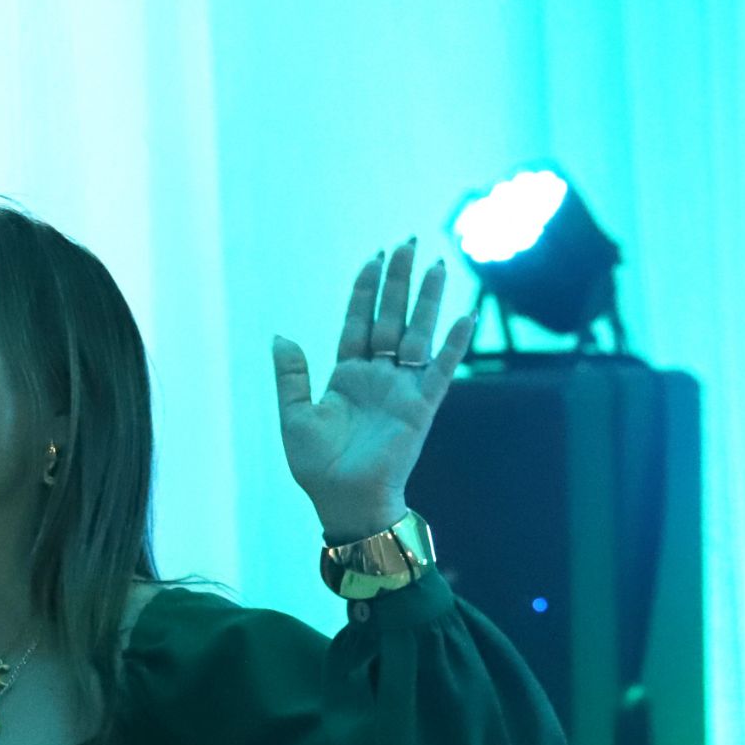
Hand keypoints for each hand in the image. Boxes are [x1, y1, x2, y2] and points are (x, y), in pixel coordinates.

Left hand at [270, 238, 479, 534]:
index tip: (374, 256)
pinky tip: (465, 317)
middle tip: (408, 243)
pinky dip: (453, 345)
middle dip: (398, 280)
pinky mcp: (420, 407)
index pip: (358, 321)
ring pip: (416, 333)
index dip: (366, 289)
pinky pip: (439, 370)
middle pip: (390, 317)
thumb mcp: (294, 416)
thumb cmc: (317, 467)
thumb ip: (291, 376)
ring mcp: (400, 389)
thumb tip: (280, 335)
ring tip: (436, 265)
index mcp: (346, 374)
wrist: (344, 501)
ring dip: (426, 300)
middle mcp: (377, 375)